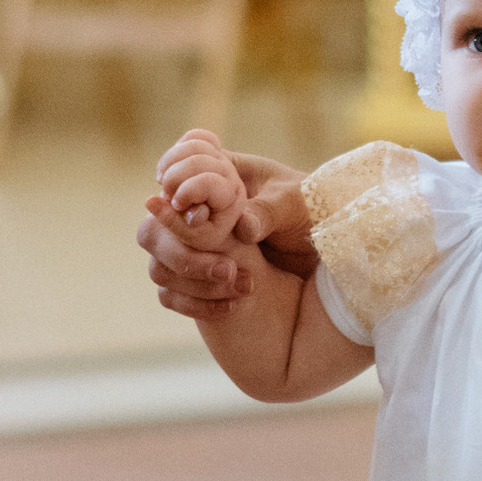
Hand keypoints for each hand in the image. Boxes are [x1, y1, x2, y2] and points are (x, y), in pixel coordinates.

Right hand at [138, 144, 313, 315]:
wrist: (327, 252)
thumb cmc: (312, 212)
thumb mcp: (295, 205)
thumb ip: (268, 211)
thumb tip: (242, 227)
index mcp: (216, 175)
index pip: (173, 173)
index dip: (174, 188)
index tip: (196, 214)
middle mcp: (197, 211)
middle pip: (154, 226)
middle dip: (181, 248)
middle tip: (226, 267)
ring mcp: (194, 246)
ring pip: (161, 263)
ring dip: (192, 278)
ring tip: (241, 285)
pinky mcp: (199, 277)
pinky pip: (173, 293)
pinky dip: (194, 302)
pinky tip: (232, 307)